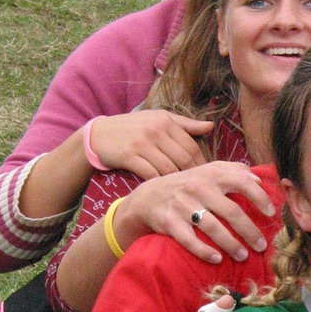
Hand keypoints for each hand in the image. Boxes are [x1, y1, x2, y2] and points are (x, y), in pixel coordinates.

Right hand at [86, 110, 212, 178]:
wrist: (99, 135)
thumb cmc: (133, 127)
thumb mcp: (158, 119)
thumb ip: (185, 124)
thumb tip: (211, 126)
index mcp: (165, 121)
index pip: (191, 146)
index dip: (201, 165)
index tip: (204, 178)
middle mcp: (155, 130)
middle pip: (183, 159)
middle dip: (191, 177)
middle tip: (194, 190)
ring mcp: (142, 143)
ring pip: (168, 169)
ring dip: (175, 183)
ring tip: (180, 192)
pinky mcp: (129, 156)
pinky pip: (151, 175)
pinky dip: (158, 184)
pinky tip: (161, 190)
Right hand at [115, 161, 277, 263]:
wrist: (150, 196)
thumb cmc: (188, 186)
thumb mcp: (208, 172)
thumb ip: (233, 171)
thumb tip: (259, 178)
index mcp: (212, 174)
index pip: (242, 182)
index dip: (260, 198)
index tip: (271, 214)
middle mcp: (198, 187)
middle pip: (232, 211)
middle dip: (250, 231)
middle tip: (261, 246)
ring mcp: (183, 205)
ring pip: (213, 228)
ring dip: (232, 245)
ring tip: (243, 256)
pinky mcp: (170, 222)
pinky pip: (190, 240)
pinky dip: (204, 251)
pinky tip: (218, 259)